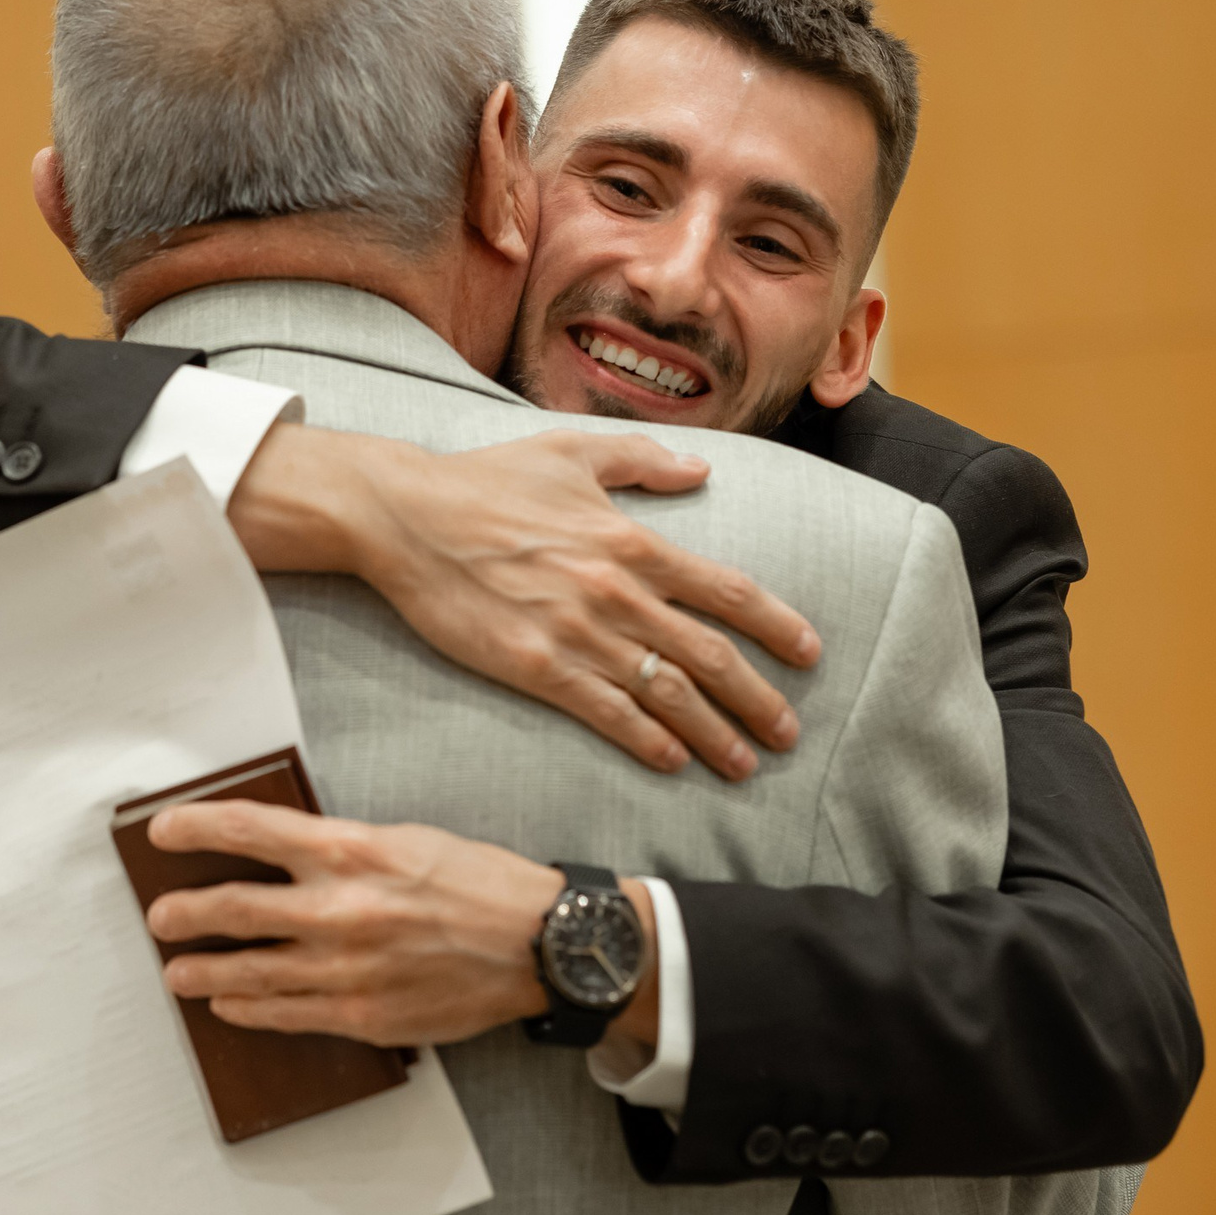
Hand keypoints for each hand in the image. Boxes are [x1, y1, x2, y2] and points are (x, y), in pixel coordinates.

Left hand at [143, 799, 656, 1048]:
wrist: (540, 944)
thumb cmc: (480, 884)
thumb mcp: (405, 838)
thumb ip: (339, 848)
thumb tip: (280, 853)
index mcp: (350, 849)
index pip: (246, 829)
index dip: (193, 828)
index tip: (162, 831)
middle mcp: (339, 908)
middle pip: (230, 908)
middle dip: (183, 913)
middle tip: (161, 916)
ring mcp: (346, 969)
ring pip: (247, 972)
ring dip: (202, 973)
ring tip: (178, 972)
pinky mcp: (361, 1015)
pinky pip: (286, 1016)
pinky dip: (248, 1011)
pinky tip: (230, 1009)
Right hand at [228, 426, 819, 778]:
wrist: (407, 517)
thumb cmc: (485, 480)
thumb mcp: (570, 451)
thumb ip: (642, 459)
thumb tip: (700, 468)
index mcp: (633, 540)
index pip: (728, 592)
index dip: (777, 627)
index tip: (808, 654)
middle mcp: (618, 592)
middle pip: (712, 655)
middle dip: (758, 700)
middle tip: (787, 733)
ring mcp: (579, 634)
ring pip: (669, 694)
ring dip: (713, 734)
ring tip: (743, 763)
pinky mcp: (537, 668)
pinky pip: (608, 713)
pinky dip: (648, 741)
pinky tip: (673, 762)